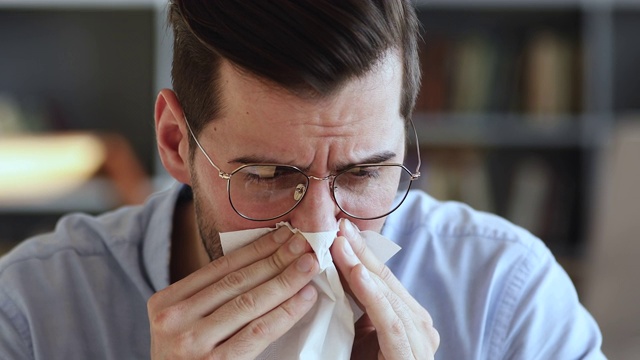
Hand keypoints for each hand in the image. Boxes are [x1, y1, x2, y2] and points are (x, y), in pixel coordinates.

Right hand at [147, 227, 319, 358]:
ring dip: (285, 280)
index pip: (219, 267)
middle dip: (275, 259)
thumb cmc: (186, 359)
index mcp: (165, 303)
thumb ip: (208, 298)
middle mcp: (174, 320)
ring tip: (309, 264)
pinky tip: (305, 297)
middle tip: (302, 242)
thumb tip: (262, 263)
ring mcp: (192, 343)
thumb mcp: (183, 323)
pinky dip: (286, 312)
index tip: (282, 234)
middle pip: (236, 281)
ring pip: (249, 302)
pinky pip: (258, 332)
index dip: (255, 248)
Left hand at [331, 220, 438, 359]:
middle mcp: (419, 327)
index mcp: (406, 319)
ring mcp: (420, 342)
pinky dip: (374, 297)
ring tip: (341, 243)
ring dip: (362, 268)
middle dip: (360, 253)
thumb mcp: (356, 334)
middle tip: (338, 226)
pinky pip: (392, 322)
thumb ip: (354, 305)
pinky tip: (358, 274)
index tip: (339, 229)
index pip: (381, 279)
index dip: (360, 253)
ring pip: (388, 297)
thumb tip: (331, 269)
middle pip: (386, 283)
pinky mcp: (411, 357)